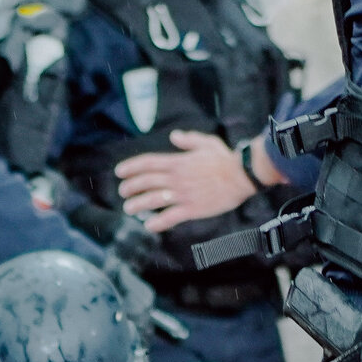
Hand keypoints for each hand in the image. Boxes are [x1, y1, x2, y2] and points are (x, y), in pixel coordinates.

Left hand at [115, 131, 260, 231]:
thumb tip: (174, 136)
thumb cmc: (226, 159)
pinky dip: (158, 222)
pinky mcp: (192, 209)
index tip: (119, 172)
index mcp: (178, 162)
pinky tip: (149, 226)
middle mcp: (177, 178)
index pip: (148, 163)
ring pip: (153, 200)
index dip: (131, 167)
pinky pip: (170, 217)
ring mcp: (183, 194)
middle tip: (123, 192)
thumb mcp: (206, 142)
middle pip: (146, 182)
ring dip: (138, 205)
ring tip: (129, 208)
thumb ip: (188, 139)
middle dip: (131, 187)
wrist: (241, 175)